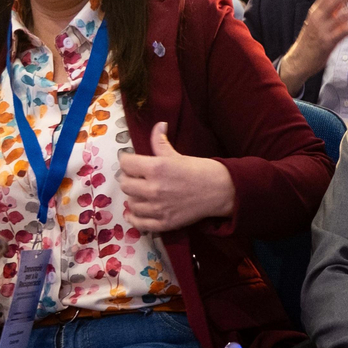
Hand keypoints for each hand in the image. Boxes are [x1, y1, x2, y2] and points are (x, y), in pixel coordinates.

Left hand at [119, 122, 235, 231]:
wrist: (222, 191)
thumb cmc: (201, 170)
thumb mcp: (178, 155)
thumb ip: (161, 142)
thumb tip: (159, 124)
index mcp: (156, 168)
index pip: (125, 163)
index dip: (128, 161)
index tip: (133, 163)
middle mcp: (153, 188)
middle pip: (124, 184)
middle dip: (129, 179)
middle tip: (138, 178)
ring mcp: (158, 208)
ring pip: (130, 203)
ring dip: (134, 197)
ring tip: (141, 194)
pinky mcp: (164, 222)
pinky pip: (139, 223)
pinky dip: (134, 217)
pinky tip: (135, 212)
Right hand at [278, 0, 347, 89]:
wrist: (299, 60)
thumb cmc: (311, 40)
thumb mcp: (317, 22)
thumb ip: (330, 11)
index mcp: (315, 11)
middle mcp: (317, 18)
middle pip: (334, 0)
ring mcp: (322, 30)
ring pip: (341, 16)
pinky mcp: (327, 42)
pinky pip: (342, 32)